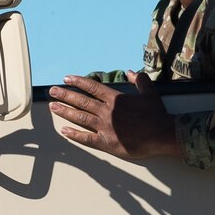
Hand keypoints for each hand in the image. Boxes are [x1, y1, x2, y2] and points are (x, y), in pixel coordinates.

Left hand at [48, 71, 181, 160]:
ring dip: (65, 111)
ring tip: (53, 107)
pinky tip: (64, 131)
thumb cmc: (157, 115)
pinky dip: (74, 135)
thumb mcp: (149, 92)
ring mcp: (105, 127)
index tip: (67, 79)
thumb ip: (139, 80)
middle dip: (65, 95)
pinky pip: (86, 138)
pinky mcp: (106, 143)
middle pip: (81, 101)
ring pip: (80, 117)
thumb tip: (130, 71)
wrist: (162, 135)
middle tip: (52, 91)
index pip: (92, 87)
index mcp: (115, 99)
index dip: (78, 82)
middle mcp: (107, 111)